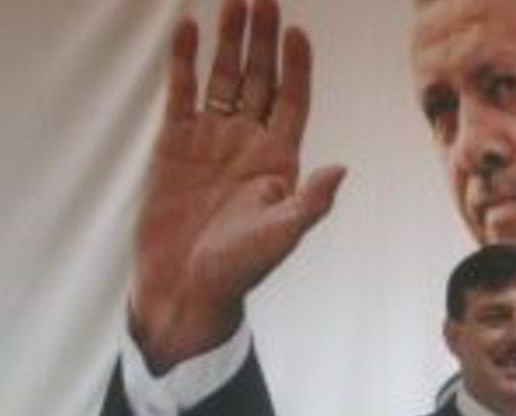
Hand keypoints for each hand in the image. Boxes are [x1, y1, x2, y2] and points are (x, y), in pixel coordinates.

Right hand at [131, 0, 345, 373]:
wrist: (184, 287)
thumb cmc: (239, 269)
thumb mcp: (282, 235)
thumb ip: (310, 202)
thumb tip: (341, 169)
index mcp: (279, 160)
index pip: (292, 100)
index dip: (297, 66)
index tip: (297, 31)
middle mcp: (247, 143)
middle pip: (260, 78)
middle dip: (262, 39)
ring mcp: (210, 139)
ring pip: (222, 78)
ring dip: (228, 41)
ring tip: (232, 0)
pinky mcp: (174, 144)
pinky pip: (181, 92)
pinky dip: (184, 60)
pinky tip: (188, 27)